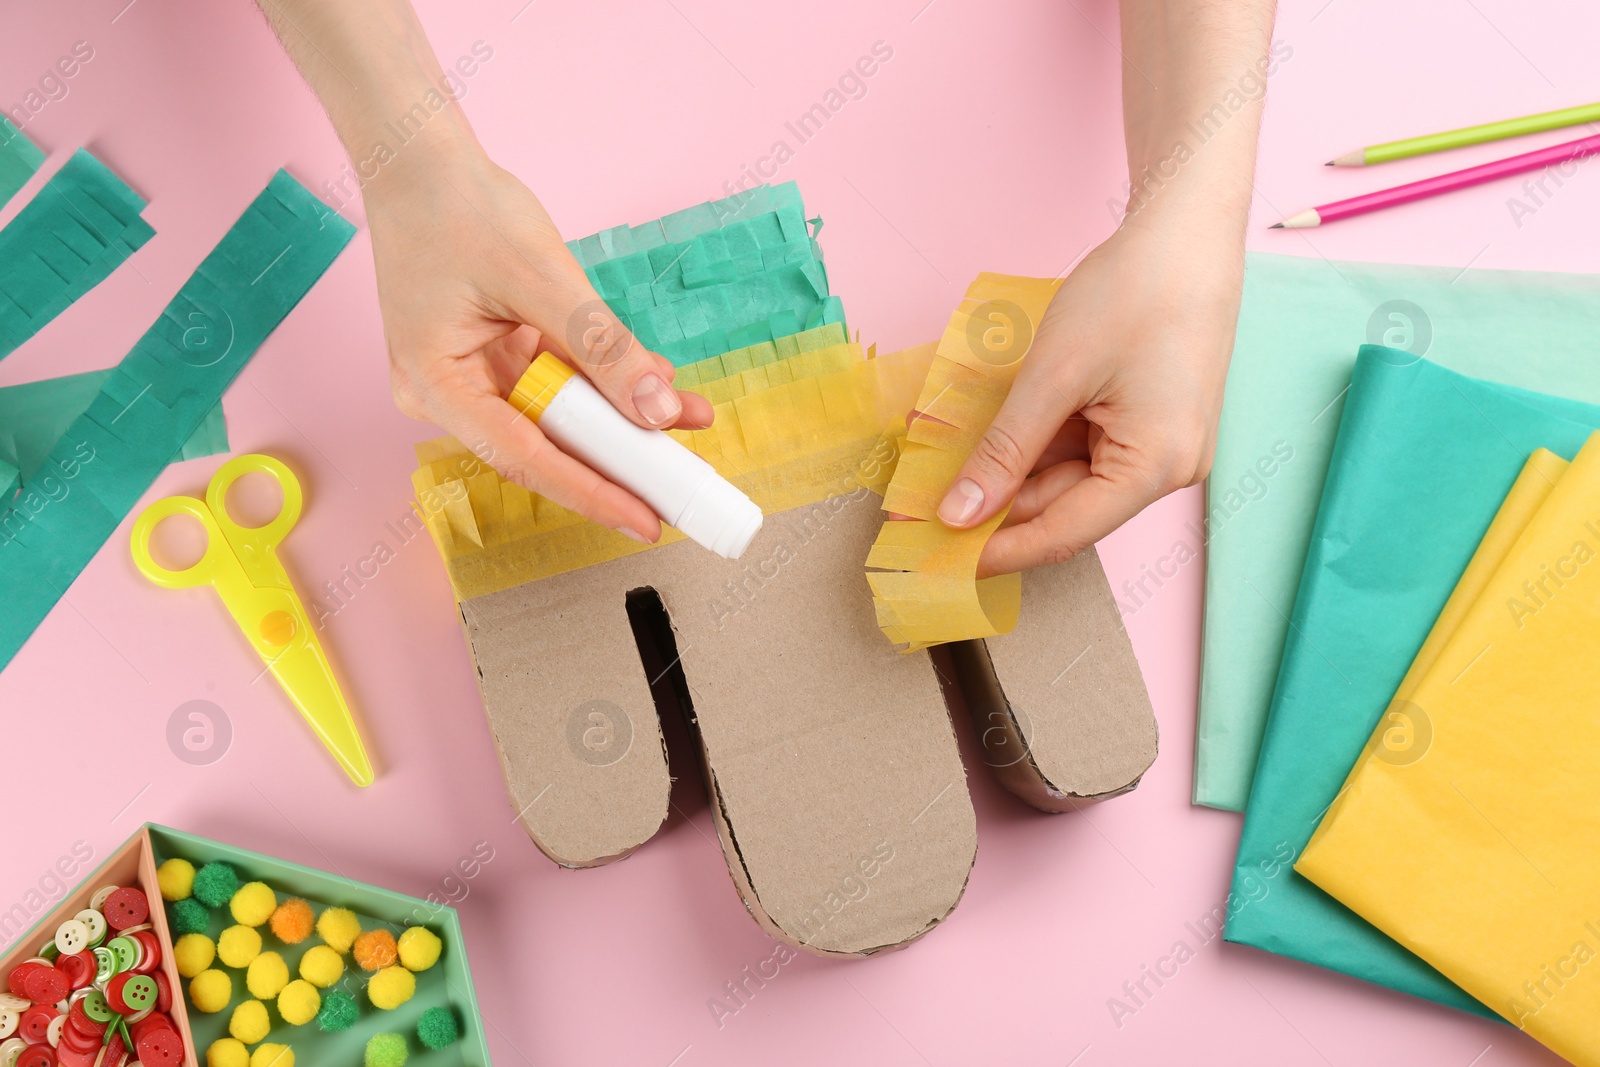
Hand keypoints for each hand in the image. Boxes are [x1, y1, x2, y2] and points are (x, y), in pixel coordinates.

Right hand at [364, 139, 712, 542]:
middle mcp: (447, 395)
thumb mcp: (543, 278)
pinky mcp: (494, 358)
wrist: (422, 158)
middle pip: (544, 447)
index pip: (525, 459)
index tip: (645, 521)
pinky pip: (557, 385)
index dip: (592, 494)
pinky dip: (603, 385)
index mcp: (436, 386)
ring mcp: (469, 378)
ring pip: (558, 417)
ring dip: (620, 419)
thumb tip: (659, 412)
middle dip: (618, 458)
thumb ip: (604, 349)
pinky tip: (656, 389)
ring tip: (687, 424)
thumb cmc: (461, 206)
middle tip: (682, 486)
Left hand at [939, 212, 1243, 576]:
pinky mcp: (1150, 423)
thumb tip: (960, 514)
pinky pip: (1084, 449)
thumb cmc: (1132, 292)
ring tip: (945, 466)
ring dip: (1011, 471)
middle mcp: (1170, 469)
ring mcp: (1163, 446)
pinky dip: (1036, 444)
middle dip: (995, 505)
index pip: (1063, 534)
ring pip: (1069, 478)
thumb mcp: (1053, 376)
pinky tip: (990, 436)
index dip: (996, 550)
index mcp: (1157, 467)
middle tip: (923, 508)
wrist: (1185, 233)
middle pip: (1065, 507)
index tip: (938, 560)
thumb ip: (1004, 452)